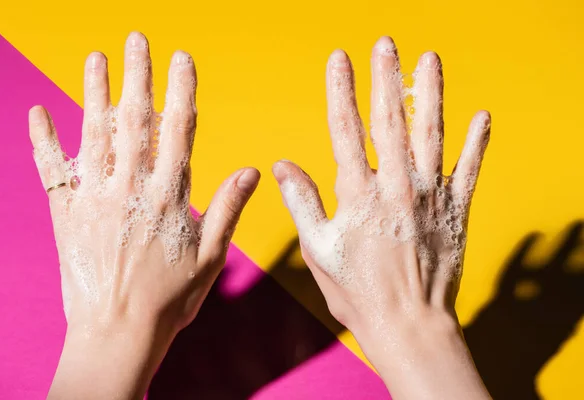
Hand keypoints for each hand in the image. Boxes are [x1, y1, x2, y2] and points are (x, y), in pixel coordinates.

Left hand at [30, 32, 259, 399]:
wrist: (117, 331)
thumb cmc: (170, 298)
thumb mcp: (211, 256)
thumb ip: (229, 208)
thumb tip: (251, 169)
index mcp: (169, 196)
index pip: (178, 131)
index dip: (181, 90)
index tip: (182, 58)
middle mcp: (131, 189)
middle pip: (134, 121)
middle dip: (137, 76)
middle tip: (136, 40)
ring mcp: (95, 199)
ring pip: (94, 134)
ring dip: (94, 93)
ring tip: (96, 58)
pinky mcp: (66, 214)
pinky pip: (51, 171)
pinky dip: (42, 140)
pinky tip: (38, 111)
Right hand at [273, 36, 490, 398]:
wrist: (408, 323)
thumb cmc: (357, 291)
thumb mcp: (318, 249)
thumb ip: (302, 202)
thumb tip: (284, 165)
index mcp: (358, 194)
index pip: (345, 128)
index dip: (341, 89)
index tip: (339, 59)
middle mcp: (395, 186)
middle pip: (390, 119)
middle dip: (386, 76)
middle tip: (386, 43)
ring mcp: (430, 195)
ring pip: (431, 134)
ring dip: (430, 94)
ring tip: (430, 60)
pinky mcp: (455, 210)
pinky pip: (469, 169)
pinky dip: (477, 143)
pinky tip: (482, 117)